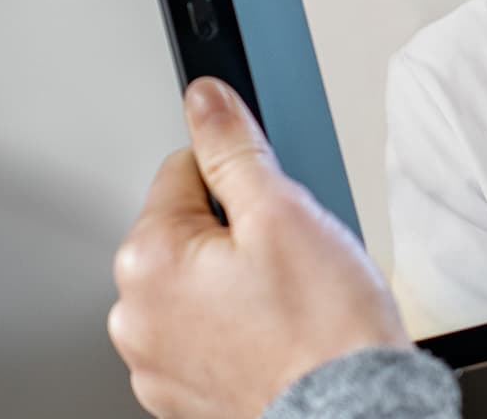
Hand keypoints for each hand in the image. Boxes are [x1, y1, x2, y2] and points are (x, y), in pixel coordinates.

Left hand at [109, 77, 409, 417]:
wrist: (351, 413)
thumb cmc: (324, 330)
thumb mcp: (283, 210)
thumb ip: (233, 146)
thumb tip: (204, 99)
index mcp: (146, 260)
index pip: (183, 169)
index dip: (240, 178)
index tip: (273, 206)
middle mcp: (135, 315)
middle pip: (188, 229)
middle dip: (236, 231)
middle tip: (290, 257)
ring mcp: (156, 360)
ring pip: (198, 281)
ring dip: (235, 280)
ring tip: (289, 300)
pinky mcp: (182, 392)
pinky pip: (205, 332)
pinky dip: (237, 327)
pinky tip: (277, 332)